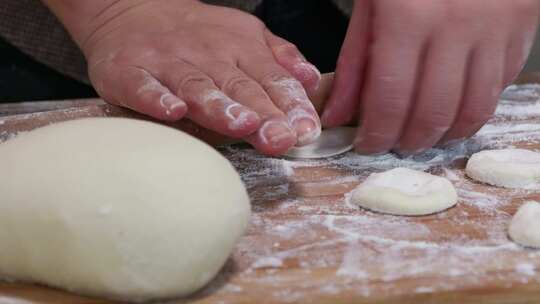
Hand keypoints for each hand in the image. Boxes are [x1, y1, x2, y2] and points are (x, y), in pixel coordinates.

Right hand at [80, 0, 320, 154]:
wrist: (130, 10)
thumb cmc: (195, 33)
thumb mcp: (245, 34)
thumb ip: (280, 58)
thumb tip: (311, 80)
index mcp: (240, 48)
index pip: (272, 78)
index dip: (291, 104)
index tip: (307, 129)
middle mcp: (207, 55)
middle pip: (240, 86)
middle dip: (264, 113)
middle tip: (281, 137)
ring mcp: (168, 63)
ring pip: (198, 86)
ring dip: (220, 107)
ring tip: (242, 125)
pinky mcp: (131, 71)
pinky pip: (144, 86)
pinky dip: (158, 99)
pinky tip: (174, 112)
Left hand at [322, 0, 538, 154]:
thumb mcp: (370, 5)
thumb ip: (354, 64)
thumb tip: (339, 115)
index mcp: (409, 16)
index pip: (391, 98)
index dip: (377, 133)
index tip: (367, 145)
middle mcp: (456, 26)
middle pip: (432, 112)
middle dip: (408, 140)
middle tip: (392, 143)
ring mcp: (495, 28)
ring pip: (473, 109)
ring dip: (444, 134)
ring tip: (421, 136)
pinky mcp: (521, 28)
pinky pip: (499, 87)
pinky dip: (473, 110)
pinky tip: (452, 111)